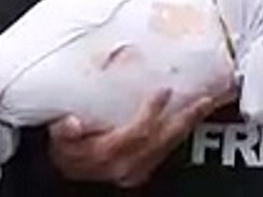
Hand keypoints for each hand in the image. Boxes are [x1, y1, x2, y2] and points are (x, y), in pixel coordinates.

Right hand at [48, 88, 228, 186]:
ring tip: (203, 105)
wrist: (68, 171)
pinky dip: (179, 134)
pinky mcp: (143, 172)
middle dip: (183, 119)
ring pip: (167, 147)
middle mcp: (125, 166)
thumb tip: (72, 122)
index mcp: (106, 153)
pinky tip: (187, 119)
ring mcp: (136, 171)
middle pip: (161, 141)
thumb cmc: (66, 149)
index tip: (164, 90)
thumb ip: (64, 130)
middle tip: (202, 99)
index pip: (136, 133)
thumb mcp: (59, 137)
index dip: (151, 112)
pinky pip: (166, 152)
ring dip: (186, 125)